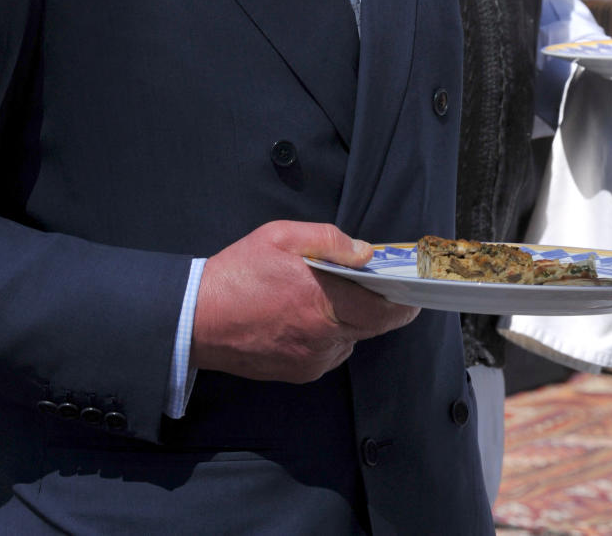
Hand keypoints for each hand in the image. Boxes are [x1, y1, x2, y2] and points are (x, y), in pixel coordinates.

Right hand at [190, 220, 418, 382]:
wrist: (197, 319)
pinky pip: (329, 352)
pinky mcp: (298, 373)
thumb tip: (365, 253)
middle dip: (377, 306)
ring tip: (322, 295)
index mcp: (323, 302)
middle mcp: (323, 338)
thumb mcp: (281, 237)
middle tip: (368, 284)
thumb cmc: (238, 274)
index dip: (404, 303)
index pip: (385, 312)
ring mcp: (311, 360)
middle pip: (372, 326)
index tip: (414, 292)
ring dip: (349, 320)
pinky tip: (304, 315)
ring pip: (350, 340)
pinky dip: (328, 335)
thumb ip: (329, 240)